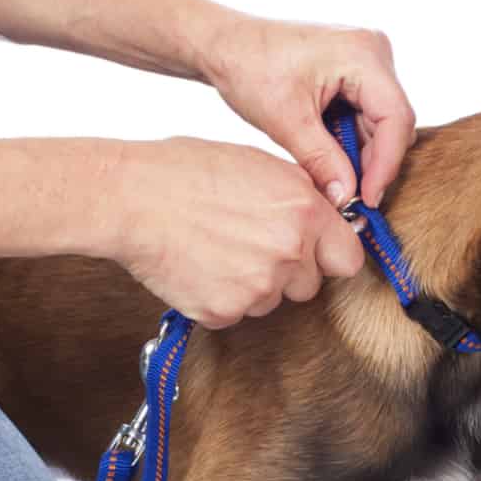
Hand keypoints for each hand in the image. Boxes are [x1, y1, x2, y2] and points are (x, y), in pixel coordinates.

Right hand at [104, 137, 364, 328]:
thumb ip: (301, 197)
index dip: (330, 256)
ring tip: (215, 248)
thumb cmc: (185, 172)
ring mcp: (257, 288)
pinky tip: (197, 266)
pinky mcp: (223, 312)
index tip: (316, 254)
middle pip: (309, 285)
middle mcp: (288, 253)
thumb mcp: (260, 165)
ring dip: (252, 284)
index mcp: (304, 212)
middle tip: (248, 243)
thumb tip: (325, 218)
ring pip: (271, 301)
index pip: (348, 259)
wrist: (131, 199)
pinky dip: (219, 297)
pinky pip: (234, 314)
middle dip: (287, 271)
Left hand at [202, 17, 418, 208]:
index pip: (396, 118)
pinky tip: (328, 157)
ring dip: (359, 154)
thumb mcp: (286, 120)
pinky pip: (365, 115)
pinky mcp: (355, 72)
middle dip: (372, 162)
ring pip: (380, 122)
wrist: (225, 44)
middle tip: (350, 198)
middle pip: (392, 121)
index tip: (368, 199)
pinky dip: (349, 140)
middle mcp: (374, 52)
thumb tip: (347, 200)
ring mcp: (367, 61)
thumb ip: (322, 161)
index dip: (386, 164)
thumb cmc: (249, 66)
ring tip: (333, 178)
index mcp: (364, 54)